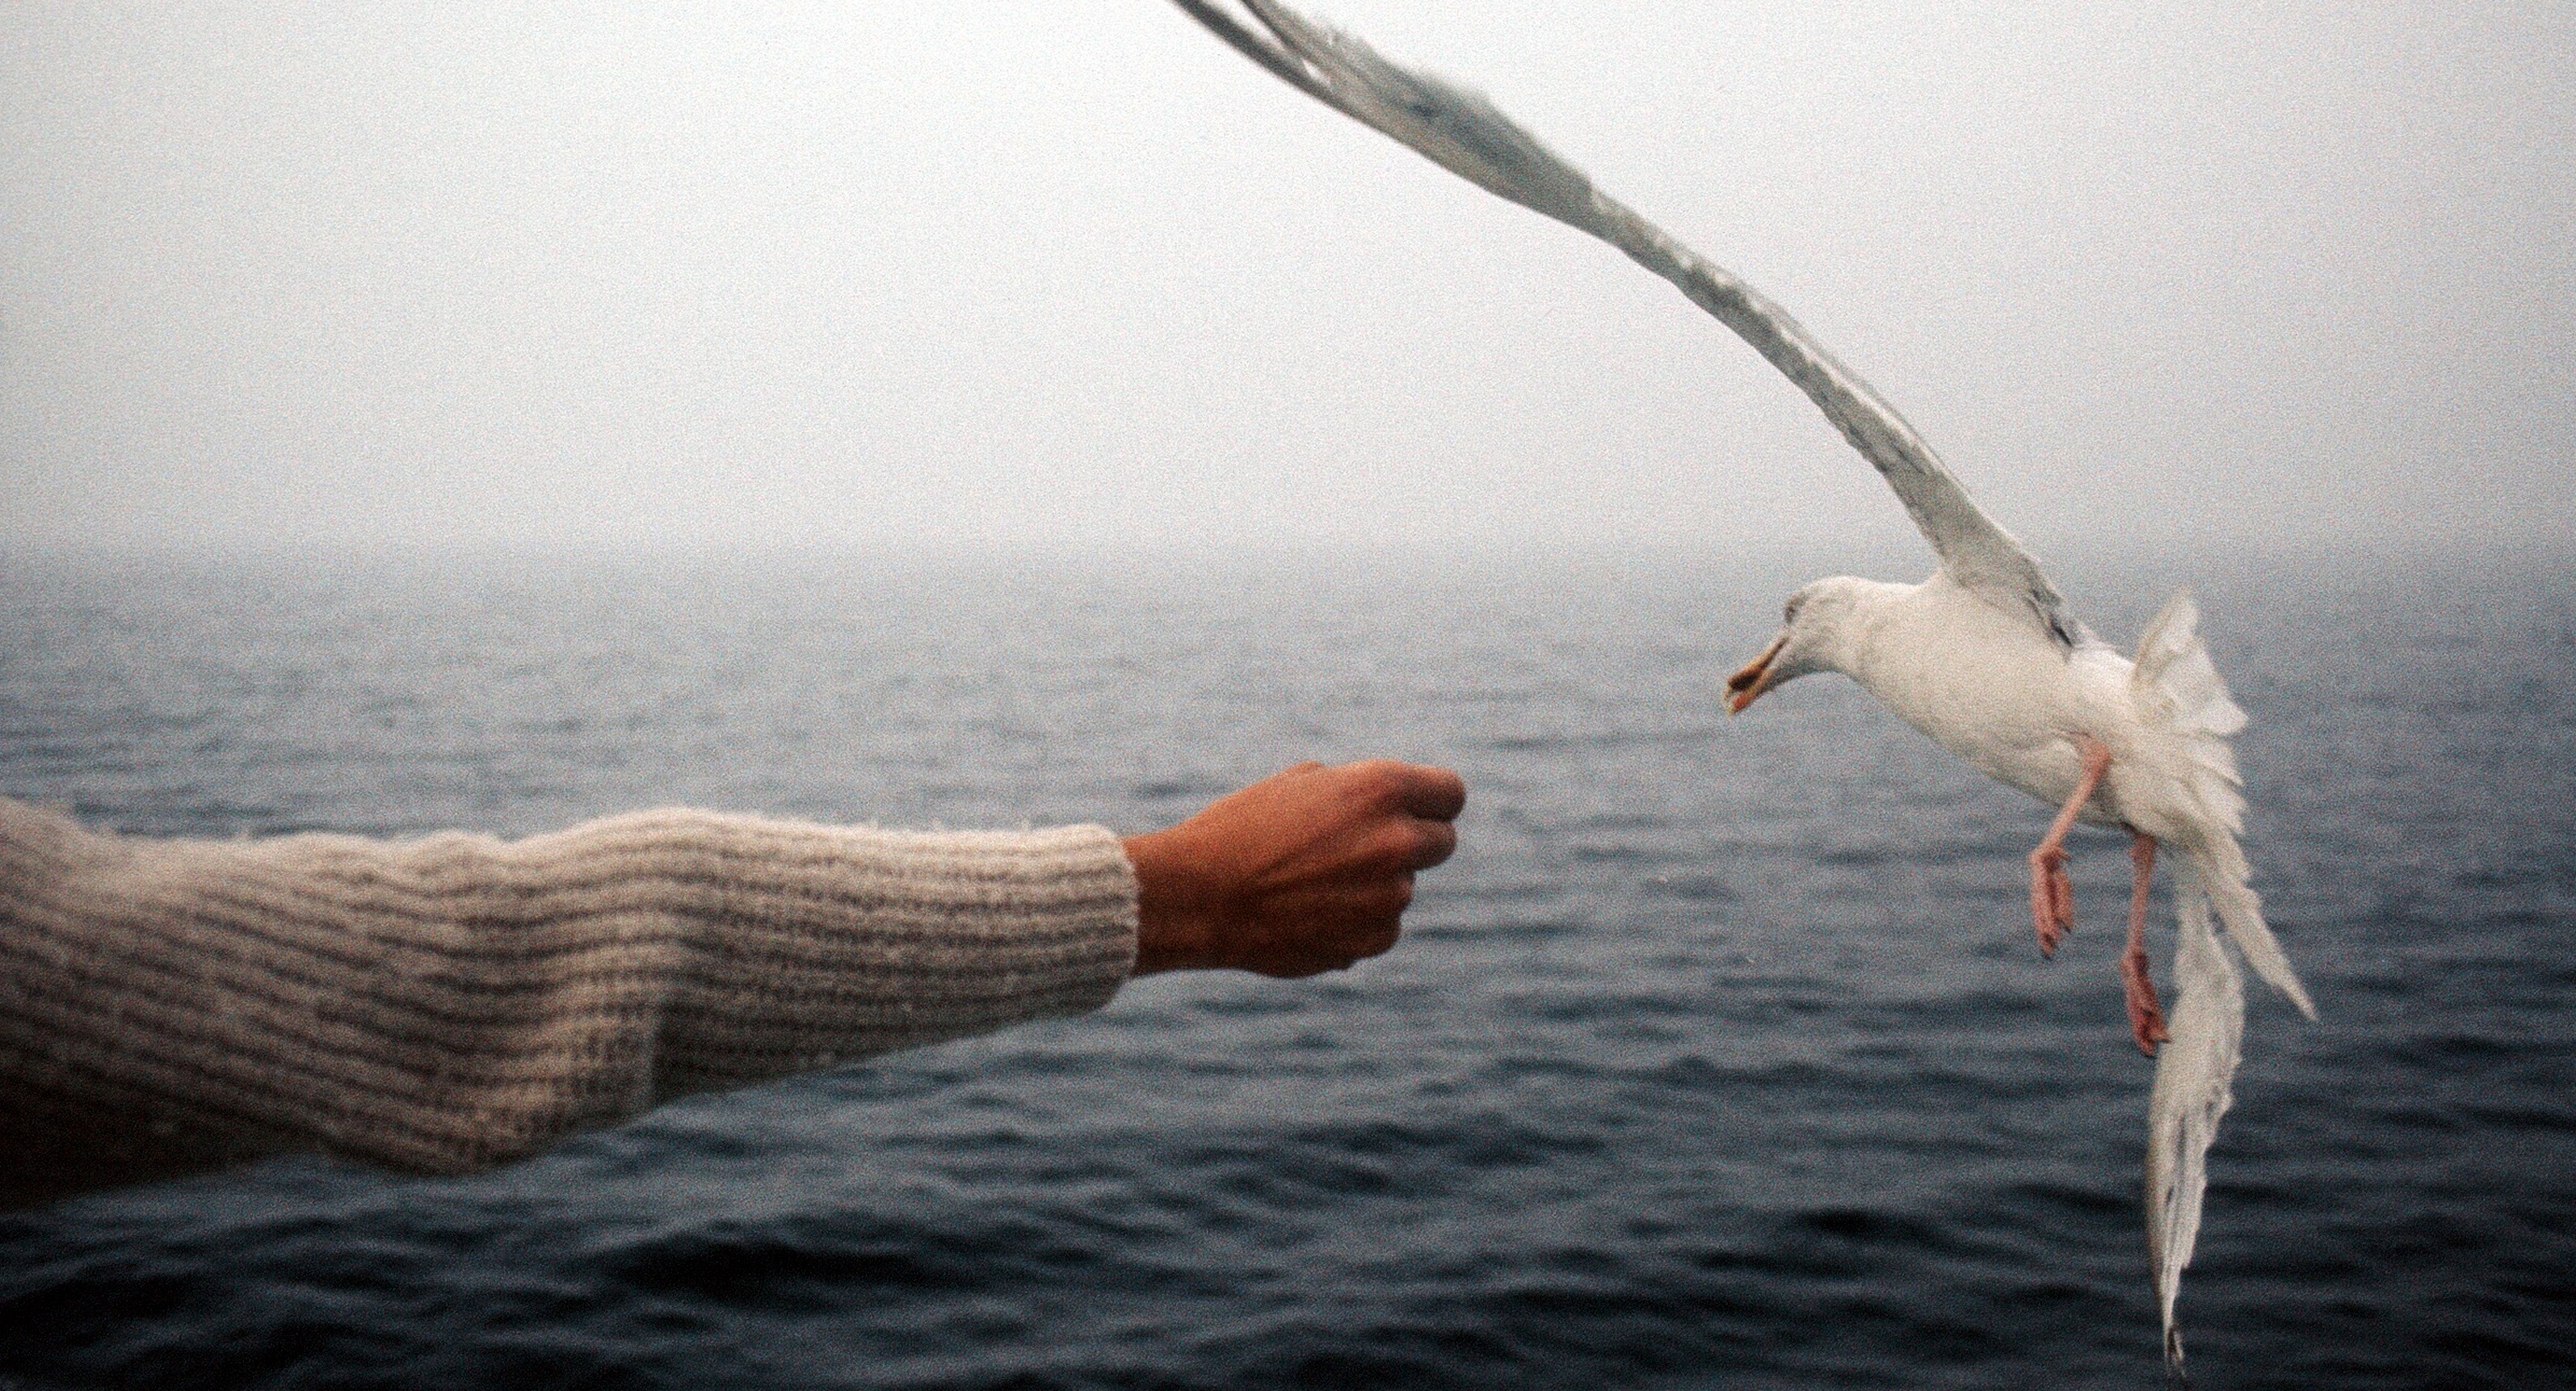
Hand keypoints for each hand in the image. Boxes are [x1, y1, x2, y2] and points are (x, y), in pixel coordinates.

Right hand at [1122, 760, 1465, 977]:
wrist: (1200, 896)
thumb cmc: (1241, 829)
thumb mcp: (1301, 784)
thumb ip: (1360, 791)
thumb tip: (1394, 808)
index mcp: (1381, 790)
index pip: (1450, 793)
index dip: (1431, 801)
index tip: (1417, 810)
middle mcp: (1396, 842)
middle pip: (1441, 842)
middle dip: (1411, 842)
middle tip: (1361, 847)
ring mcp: (1389, 897)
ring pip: (1404, 888)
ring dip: (1375, 885)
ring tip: (1312, 882)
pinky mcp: (1373, 940)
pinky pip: (1383, 926)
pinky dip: (1357, 922)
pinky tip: (1308, 913)